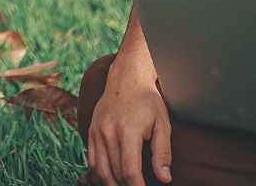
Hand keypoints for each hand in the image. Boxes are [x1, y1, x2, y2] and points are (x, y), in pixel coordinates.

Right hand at [86, 61, 171, 185]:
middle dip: (126, 185)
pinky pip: (91, 158)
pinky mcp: (91, 130)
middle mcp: (108, 133)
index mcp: (127, 132)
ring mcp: (97, 131)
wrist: (126, 79)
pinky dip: (99, 171)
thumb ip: (162, 152)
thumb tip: (164, 178)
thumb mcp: (162, 124)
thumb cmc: (147, 101)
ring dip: (111, 182)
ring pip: (100, 168)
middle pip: (115, 172)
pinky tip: (110, 175)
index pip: (130, 170)